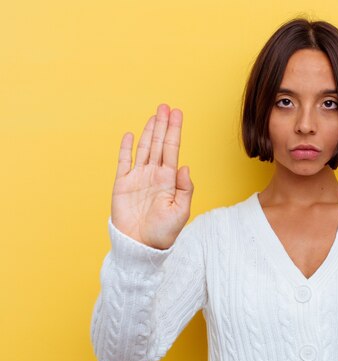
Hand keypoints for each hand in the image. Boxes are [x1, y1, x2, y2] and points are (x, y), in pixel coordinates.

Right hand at [111, 103, 192, 249]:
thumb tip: (185, 166)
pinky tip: (131, 135)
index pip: (172, 150)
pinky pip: (123, 162)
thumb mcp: (181, 211)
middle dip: (162, 125)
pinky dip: (126, 148)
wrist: (141, 246)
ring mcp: (138, 178)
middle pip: (159, 144)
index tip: (177, 114)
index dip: (174, 131)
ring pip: (144, 148)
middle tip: (165, 106)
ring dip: (149, 131)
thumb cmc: (164, 232)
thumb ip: (185, 188)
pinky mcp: (122, 184)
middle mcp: (154, 175)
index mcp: (169, 180)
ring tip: (154, 115)